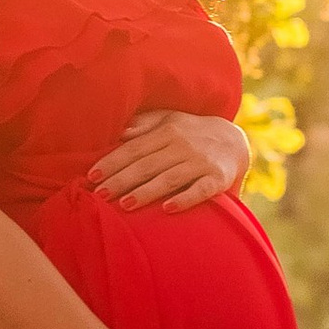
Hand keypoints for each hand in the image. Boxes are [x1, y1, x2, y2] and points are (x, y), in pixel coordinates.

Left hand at [89, 108, 249, 213]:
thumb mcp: (171, 120)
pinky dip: (184, 198)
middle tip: (100, 195)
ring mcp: (201, 162)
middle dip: (122, 180)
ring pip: (169, 178)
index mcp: (168, 131)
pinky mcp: (218, 179)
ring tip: (124, 205)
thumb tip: (119, 132)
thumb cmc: (192, 133)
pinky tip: (167, 209)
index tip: (92, 176)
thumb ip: (145, 124)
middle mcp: (183, 145)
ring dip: (146, 192)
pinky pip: (200, 190)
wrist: (236, 141)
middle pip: (147, 164)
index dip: (113, 162)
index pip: (134, 148)